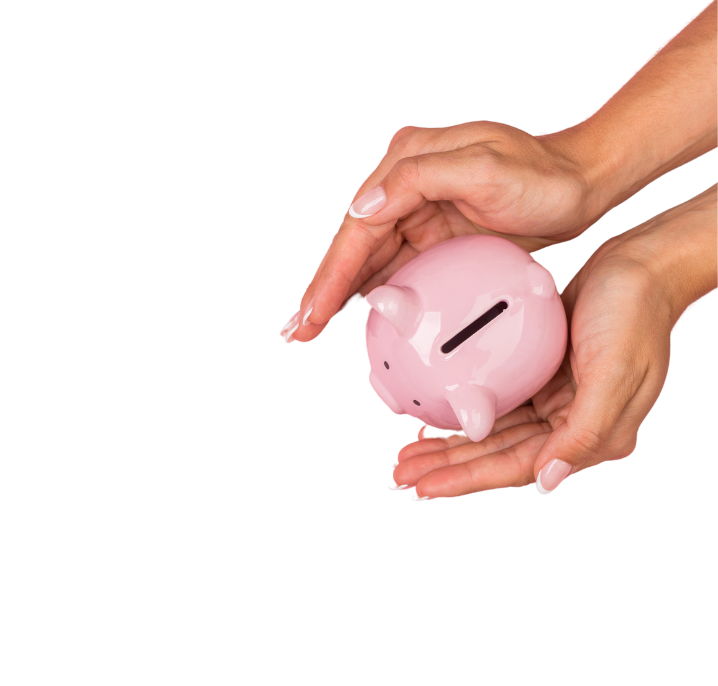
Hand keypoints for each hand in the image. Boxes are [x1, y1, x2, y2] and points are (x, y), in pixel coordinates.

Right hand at [279, 121, 597, 343]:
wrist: (581, 184)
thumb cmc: (542, 176)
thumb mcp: (484, 168)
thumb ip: (417, 180)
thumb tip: (361, 209)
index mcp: (407, 163)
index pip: (358, 228)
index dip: (332, 273)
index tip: (312, 311)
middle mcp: (404, 185)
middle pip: (353, 246)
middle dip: (323, 290)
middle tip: (296, 330)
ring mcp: (416, 210)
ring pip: (366, 259)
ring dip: (338, 294)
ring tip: (309, 328)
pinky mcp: (431, 232)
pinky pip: (391, 266)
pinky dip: (368, 290)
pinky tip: (349, 312)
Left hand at [389, 186, 717, 498]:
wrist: (643, 266)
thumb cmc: (636, 316)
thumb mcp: (615, 375)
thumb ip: (583, 434)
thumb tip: (547, 481)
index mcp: (593, 436)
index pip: (517, 467)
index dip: (469, 480)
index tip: (426, 488)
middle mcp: (571, 426)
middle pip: (497, 456)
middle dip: (449, 469)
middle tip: (403, 475)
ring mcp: (554, 402)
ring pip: (492, 434)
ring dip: (450, 447)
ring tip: (409, 457)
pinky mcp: (541, 377)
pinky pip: (497, 405)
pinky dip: (466, 413)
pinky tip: (438, 417)